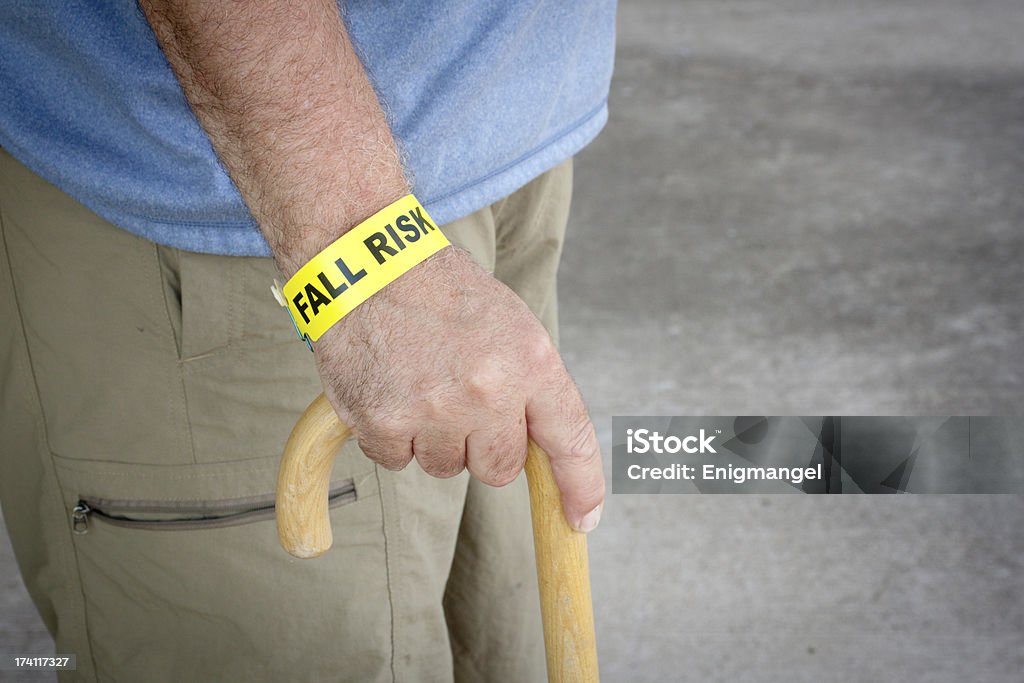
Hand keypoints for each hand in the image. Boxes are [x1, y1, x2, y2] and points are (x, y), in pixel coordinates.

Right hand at [313, 246, 604, 531]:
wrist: (367, 265)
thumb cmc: (441, 291)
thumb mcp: (510, 323)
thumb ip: (530, 384)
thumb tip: (541, 444)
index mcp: (530, 361)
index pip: (569, 439)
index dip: (580, 487)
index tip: (582, 518)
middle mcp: (489, 391)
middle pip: (500, 469)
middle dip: (482, 446)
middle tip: (460, 402)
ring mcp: (435, 411)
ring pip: (446, 467)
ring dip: (434, 440)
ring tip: (418, 384)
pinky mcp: (384, 423)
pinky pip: (397, 461)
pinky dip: (391, 437)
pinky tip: (389, 391)